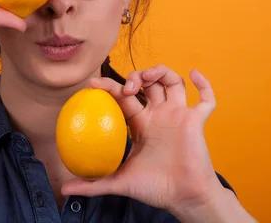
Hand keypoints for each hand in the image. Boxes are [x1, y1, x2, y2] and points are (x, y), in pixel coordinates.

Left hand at [62, 65, 226, 214]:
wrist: (184, 198)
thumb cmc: (155, 189)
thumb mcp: (119, 182)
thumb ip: (93, 184)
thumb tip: (63, 189)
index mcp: (141, 124)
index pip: (123, 97)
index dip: (109, 86)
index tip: (93, 83)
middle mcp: (159, 115)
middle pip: (148, 83)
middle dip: (136, 76)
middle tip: (127, 88)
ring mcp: (179, 115)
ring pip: (173, 82)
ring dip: (161, 72)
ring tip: (149, 77)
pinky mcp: (197, 121)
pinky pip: (206, 99)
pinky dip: (203, 84)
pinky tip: (194, 73)